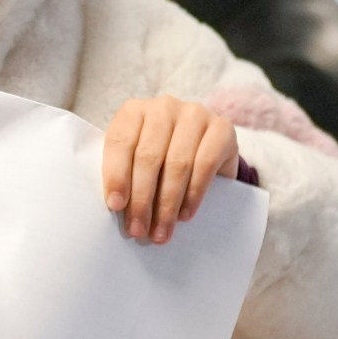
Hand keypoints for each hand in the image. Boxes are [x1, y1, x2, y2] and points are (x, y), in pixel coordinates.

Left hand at [102, 95, 240, 243]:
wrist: (205, 149)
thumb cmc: (161, 158)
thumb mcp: (137, 160)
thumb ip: (125, 174)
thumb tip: (118, 210)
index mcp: (134, 111)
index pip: (120, 141)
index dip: (116, 175)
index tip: (115, 206)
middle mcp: (164, 107)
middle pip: (148, 156)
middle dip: (142, 199)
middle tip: (139, 230)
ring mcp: (195, 114)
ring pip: (177, 164)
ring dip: (167, 204)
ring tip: (161, 231)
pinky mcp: (222, 128)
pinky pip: (205, 165)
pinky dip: (193, 194)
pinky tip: (185, 215)